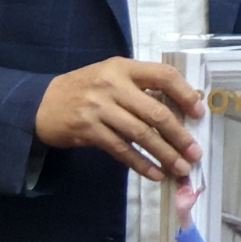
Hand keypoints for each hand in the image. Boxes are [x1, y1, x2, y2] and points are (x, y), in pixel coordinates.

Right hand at [38, 59, 200, 183]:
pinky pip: (121, 150)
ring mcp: (99, 108)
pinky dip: (140, 163)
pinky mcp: (88, 130)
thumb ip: (142, 86)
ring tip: (181, 168)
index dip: (185, 94)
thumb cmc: (86, 88)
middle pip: (155, 112)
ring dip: (164, 154)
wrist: (41, 103)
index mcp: (123, 68)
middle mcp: (113, 85)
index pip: (163, 75)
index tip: (199, 112)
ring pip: (140, 134)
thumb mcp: (113, 76)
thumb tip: (186, 102)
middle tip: (195, 152)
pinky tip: (155, 173)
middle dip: (179, 135)